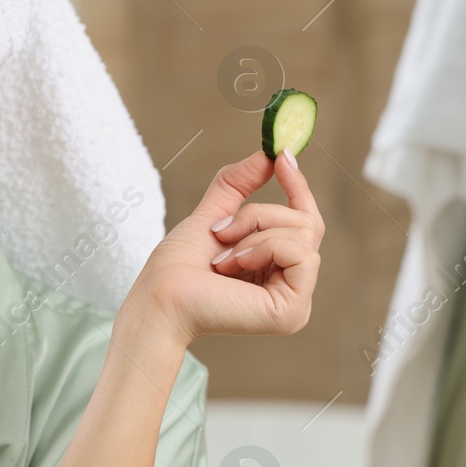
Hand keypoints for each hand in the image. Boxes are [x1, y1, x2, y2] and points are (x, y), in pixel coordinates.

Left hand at [124, 149, 323, 349]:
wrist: (159, 296)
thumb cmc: (178, 267)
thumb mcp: (212, 214)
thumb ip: (239, 185)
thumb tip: (268, 154)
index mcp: (277, 270)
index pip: (305, 223)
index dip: (298, 187)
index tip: (283, 156)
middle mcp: (293, 288)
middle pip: (306, 223)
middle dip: (259, 214)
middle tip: (220, 230)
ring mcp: (296, 303)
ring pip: (303, 234)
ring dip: (254, 233)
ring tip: (221, 259)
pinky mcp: (293, 312)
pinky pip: (301, 254)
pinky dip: (264, 248)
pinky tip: (233, 267)